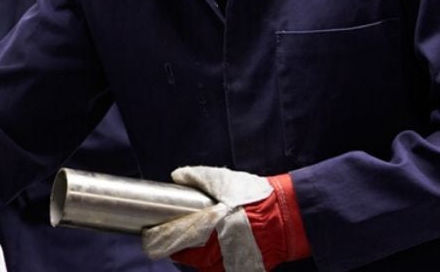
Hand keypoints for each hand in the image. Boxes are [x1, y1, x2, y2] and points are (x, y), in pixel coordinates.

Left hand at [142, 166, 308, 271]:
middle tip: (181, 233)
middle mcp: (214, 250)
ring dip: (198, 256)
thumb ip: (196, 177)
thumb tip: (176, 176)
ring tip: (203, 240)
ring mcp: (227, 264)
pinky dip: (214, 262)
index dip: (159, 238)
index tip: (152, 232)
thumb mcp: (223, 180)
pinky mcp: (239, 270)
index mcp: (206, 227)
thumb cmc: (253, 197)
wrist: (287, 216)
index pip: (171, 241)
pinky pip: (218, 269)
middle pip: (185, 256)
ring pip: (201, 265)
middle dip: (180, 246)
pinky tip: (219, 249)